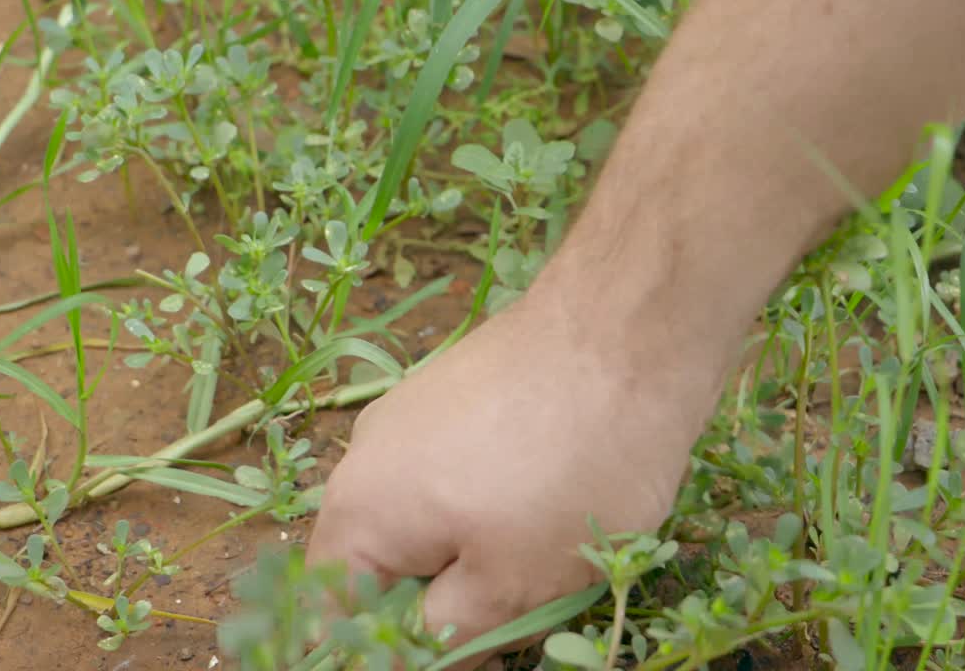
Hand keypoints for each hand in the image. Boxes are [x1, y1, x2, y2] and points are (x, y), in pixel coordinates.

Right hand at [304, 289, 710, 667]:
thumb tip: (420, 650)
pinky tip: (563, 504)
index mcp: (357, 512)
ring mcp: (417, 415)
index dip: (383, 653)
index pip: (333, 618)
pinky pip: (463, 476)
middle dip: (444, 607)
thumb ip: (445, 639)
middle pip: (384, 570)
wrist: (631, 326)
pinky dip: (501, 509)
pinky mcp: (468, 392)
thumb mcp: (512, 587)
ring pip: (432, 522)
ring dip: (480, 558)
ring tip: (553, 555)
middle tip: (516, 617)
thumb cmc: (570, 466)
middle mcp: (368, 456)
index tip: (456, 650)